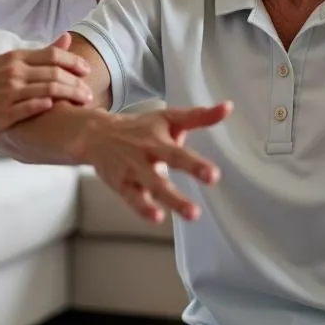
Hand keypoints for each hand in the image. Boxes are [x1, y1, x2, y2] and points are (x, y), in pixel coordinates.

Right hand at [0, 34, 92, 136]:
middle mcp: (14, 73)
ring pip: (49, 90)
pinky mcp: (4, 113)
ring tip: (83, 104)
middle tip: (90, 93)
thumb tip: (63, 40)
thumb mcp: (4, 61)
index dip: (74, 62)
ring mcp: (10, 93)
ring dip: (70, 96)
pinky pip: (32, 108)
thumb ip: (35, 54)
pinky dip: (48, 106)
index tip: (86, 71)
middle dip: (78, 83)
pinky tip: (59, 110)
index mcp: (14, 59)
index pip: (53, 55)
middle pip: (56, 73)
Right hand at [81, 102, 231, 222]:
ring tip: (192, 214)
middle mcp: (147, 153)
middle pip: (169, 162)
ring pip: (154, 186)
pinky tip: (157, 217)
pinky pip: (133, 198)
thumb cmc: (140, 128)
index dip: (196, 162)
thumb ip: (199, 116)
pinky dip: (143, 208)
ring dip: (173, 200)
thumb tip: (229, 107)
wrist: (96, 135)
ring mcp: (134, 169)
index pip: (181, 149)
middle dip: (190, 171)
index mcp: (159, 138)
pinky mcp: (122, 185)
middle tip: (212, 179)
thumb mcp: (168, 118)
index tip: (214, 174)